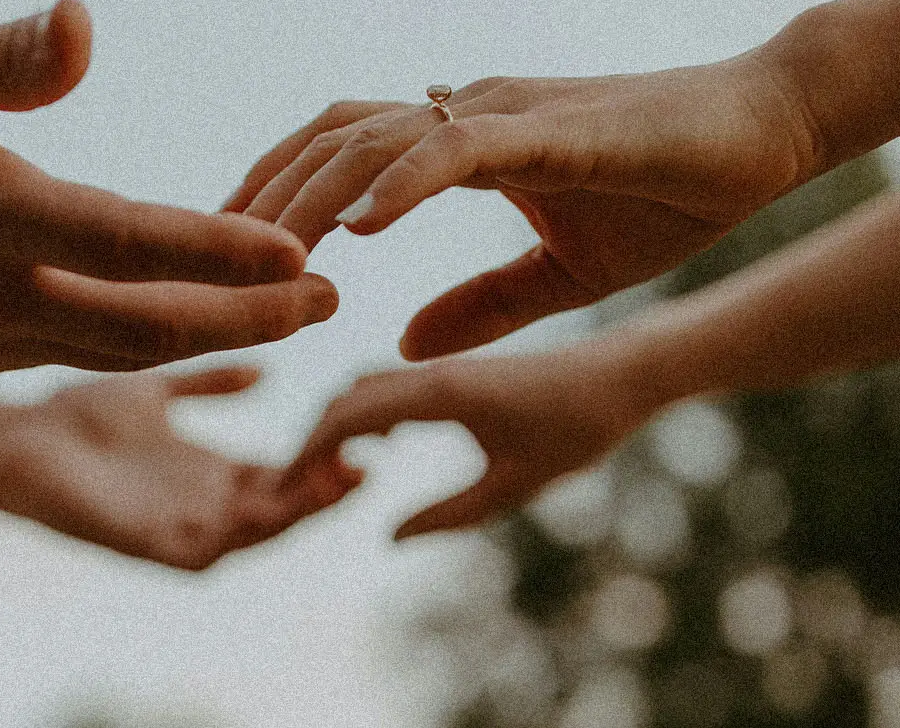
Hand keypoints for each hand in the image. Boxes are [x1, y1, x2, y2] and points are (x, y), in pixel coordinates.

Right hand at [0, 0, 335, 372]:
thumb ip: (0, 54)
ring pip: (113, 351)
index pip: (124, 245)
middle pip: (141, 327)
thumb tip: (85, 25)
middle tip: (331, 298)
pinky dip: (148, 334)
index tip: (306, 252)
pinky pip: (78, 351)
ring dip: (208, 332)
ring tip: (287, 306)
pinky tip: (192, 307)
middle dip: (247, 317)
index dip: (220, 253)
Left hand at [0, 366, 362, 569]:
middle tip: (365, 457)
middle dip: (325, 488)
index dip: (323, 454)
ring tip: (334, 480)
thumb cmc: (75, 416)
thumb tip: (264, 368)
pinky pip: (206, 551)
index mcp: (208, 471)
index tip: (362, 424)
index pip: (283, 472)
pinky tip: (269, 508)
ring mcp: (176, 526)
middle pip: (281, 506)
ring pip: (255, 532)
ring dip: (297, 512)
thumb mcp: (157, 389)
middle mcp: (201, 503)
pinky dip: (242, 533)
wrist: (13, 435)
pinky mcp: (145, 543)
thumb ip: (207, 382)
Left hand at [224, 42, 816, 359]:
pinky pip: (455, 148)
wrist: (765, 135)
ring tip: (272, 258)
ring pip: (375, 138)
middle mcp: (467, 112)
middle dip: (267, 194)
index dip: (280, 191)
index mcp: (463, 142)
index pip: (342, 149)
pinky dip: (399, 184)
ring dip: (314, 197)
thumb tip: (403, 341)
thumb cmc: (668, 193)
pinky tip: (358, 231)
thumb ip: (481, 306)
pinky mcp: (549, 127)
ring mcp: (503, 113)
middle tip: (215, 255)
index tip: (233, 246)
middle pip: (333, 136)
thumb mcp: (558, 274)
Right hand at [289, 352, 638, 539]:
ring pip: (365, 387)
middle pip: (344, 398)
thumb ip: (449, 515)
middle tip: (295, 492)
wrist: (622, 373)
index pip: (347, 417)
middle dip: (312, 442)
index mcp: (439, 394)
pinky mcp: (455, 371)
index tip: (283, 491)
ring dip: (338, 425)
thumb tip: (387, 538)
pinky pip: (391, 385)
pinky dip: (369, 412)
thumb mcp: (514, 486)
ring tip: (332, 474)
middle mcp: (431, 373)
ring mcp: (442, 368)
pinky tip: (386, 446)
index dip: (307, 453)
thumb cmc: (577, 429)